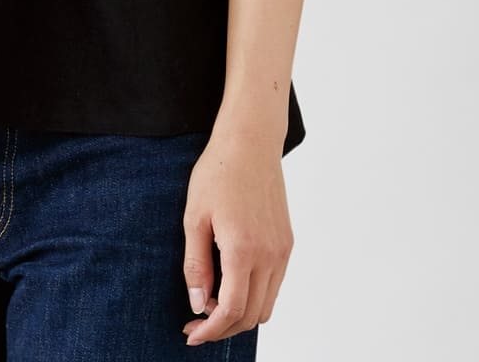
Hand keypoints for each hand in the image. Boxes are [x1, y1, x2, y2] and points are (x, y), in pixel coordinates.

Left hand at [179, 125, 293, 345]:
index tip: (191, 335)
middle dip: (223, 327)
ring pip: (266, 304)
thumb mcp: (194, 216)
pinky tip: (231, 283)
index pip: (230, 310)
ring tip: (211, 303)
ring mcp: (282, 250)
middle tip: (195, 322)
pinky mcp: (287, 243)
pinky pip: (274, 285)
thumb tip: (198, 303)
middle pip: (251, 315)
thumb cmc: (218, 173)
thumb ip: (196, 263)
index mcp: (243, 250)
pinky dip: (254, 295)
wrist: (250, 143)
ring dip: (240, 314)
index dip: (210, 330)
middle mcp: (269, 255)